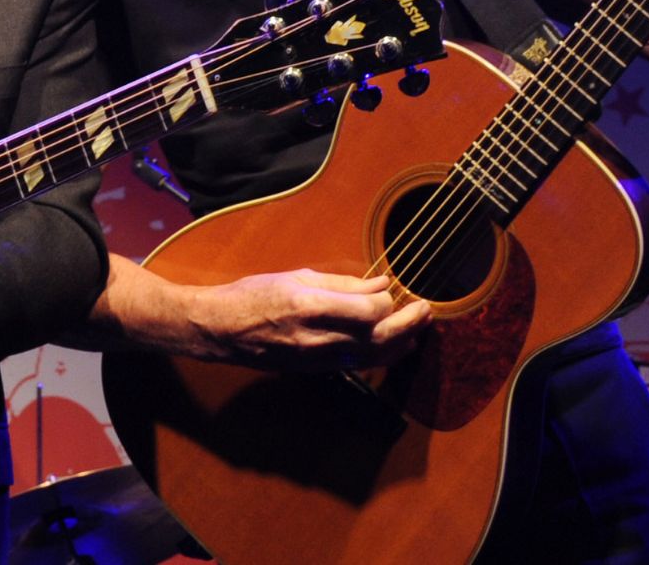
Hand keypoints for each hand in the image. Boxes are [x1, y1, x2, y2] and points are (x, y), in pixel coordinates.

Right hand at [187, 268, 431, 371]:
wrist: (222, 330)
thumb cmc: (254, 296)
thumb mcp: (298, 277)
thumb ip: (343, 283)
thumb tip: (381, 282)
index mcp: (312, 305)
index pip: (371, 310)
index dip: (389, 300)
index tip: (392, 289)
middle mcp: (318, 337)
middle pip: (381, 338)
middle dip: (411, 324)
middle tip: (426, 310)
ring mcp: (318, 358)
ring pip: (376, 357)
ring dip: (403, 342)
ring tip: (418, 327)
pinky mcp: (317, 370)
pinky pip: (360, 365)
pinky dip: (382, 354)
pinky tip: (393, 344)